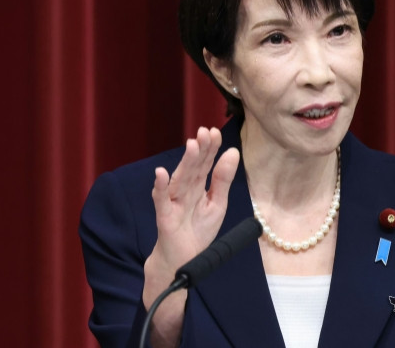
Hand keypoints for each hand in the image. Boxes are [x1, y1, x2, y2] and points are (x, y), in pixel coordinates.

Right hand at [142, 127, 238, 345]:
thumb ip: (223, 180)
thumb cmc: (198, 232)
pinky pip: (161, 201)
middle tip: (205, 131)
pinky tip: (160, 173)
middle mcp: (185, 191)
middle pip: (193, 167)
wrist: (183, 263)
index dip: (210, 148)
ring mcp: (173, 203)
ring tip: (192, 144)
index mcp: (198, 187)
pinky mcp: (164, 218)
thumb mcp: (218, 204)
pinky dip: (160, 188)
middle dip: (200, 150)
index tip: (215, 131)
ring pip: (180, 179)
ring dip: (185, 162)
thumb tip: (233, 152)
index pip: (205, 163)